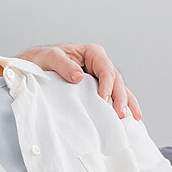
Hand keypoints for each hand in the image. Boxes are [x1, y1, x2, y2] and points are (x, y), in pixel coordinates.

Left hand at [17, 44, 140, 119]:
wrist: (37, 67)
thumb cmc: (44, 60)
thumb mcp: (51, 57)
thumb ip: (63, 65)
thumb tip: (79, 76)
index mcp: (92, 53)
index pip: (105, 69)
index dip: (107, 85)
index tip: (103, 99)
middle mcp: (100, 64)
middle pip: (116, 80)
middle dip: (120, 97)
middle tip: (120, 113)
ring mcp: (101, 77)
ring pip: (119, 89)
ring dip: (126, 103)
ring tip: (134, 117)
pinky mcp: (98, 89)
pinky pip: (113, 97)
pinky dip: (123, 105)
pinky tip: (132, 116)